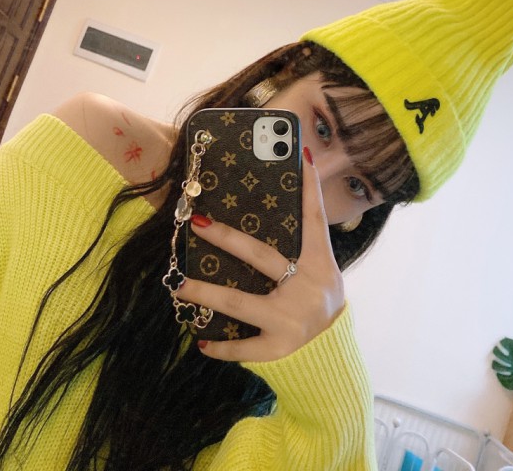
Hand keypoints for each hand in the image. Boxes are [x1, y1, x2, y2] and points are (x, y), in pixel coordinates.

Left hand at [175, 148, 344, 362]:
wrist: (333, 358)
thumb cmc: (319, 307)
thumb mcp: (321, 277)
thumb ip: (302, 253)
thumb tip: (276, 215)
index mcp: (320, 264)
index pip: (315, 218)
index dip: (311, 187)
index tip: (303, 154)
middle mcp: (308, 287)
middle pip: (261, 256)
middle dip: (226, 238)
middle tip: (197, 223)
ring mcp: (291, 319)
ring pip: (239, 301)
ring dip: (206, 293)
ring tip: (179, 286)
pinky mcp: (279, 348)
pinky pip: (243, 346)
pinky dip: (222, 347)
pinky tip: (202, 342)